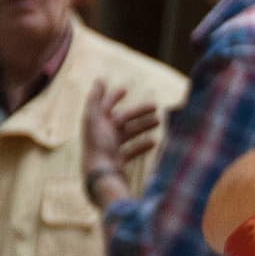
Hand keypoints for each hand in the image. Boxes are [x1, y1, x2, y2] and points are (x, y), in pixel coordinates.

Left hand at [81, 81, 159, 205]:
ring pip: (129, 134)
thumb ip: (96, 99)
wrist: (101, 176)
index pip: (105, 106)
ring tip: (159, 122)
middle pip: (121, 119)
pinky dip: (142, 145)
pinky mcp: (117, 162)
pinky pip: (131, 151)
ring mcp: (110, 149)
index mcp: (95, 124)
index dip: (113, 96)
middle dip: (138, 112)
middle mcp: (101, 136)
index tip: (125, 90)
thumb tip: (100, 79)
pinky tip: (154, 142)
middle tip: (156, 106)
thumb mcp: (94, 118)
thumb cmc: (98, 146)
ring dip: (143, 126)